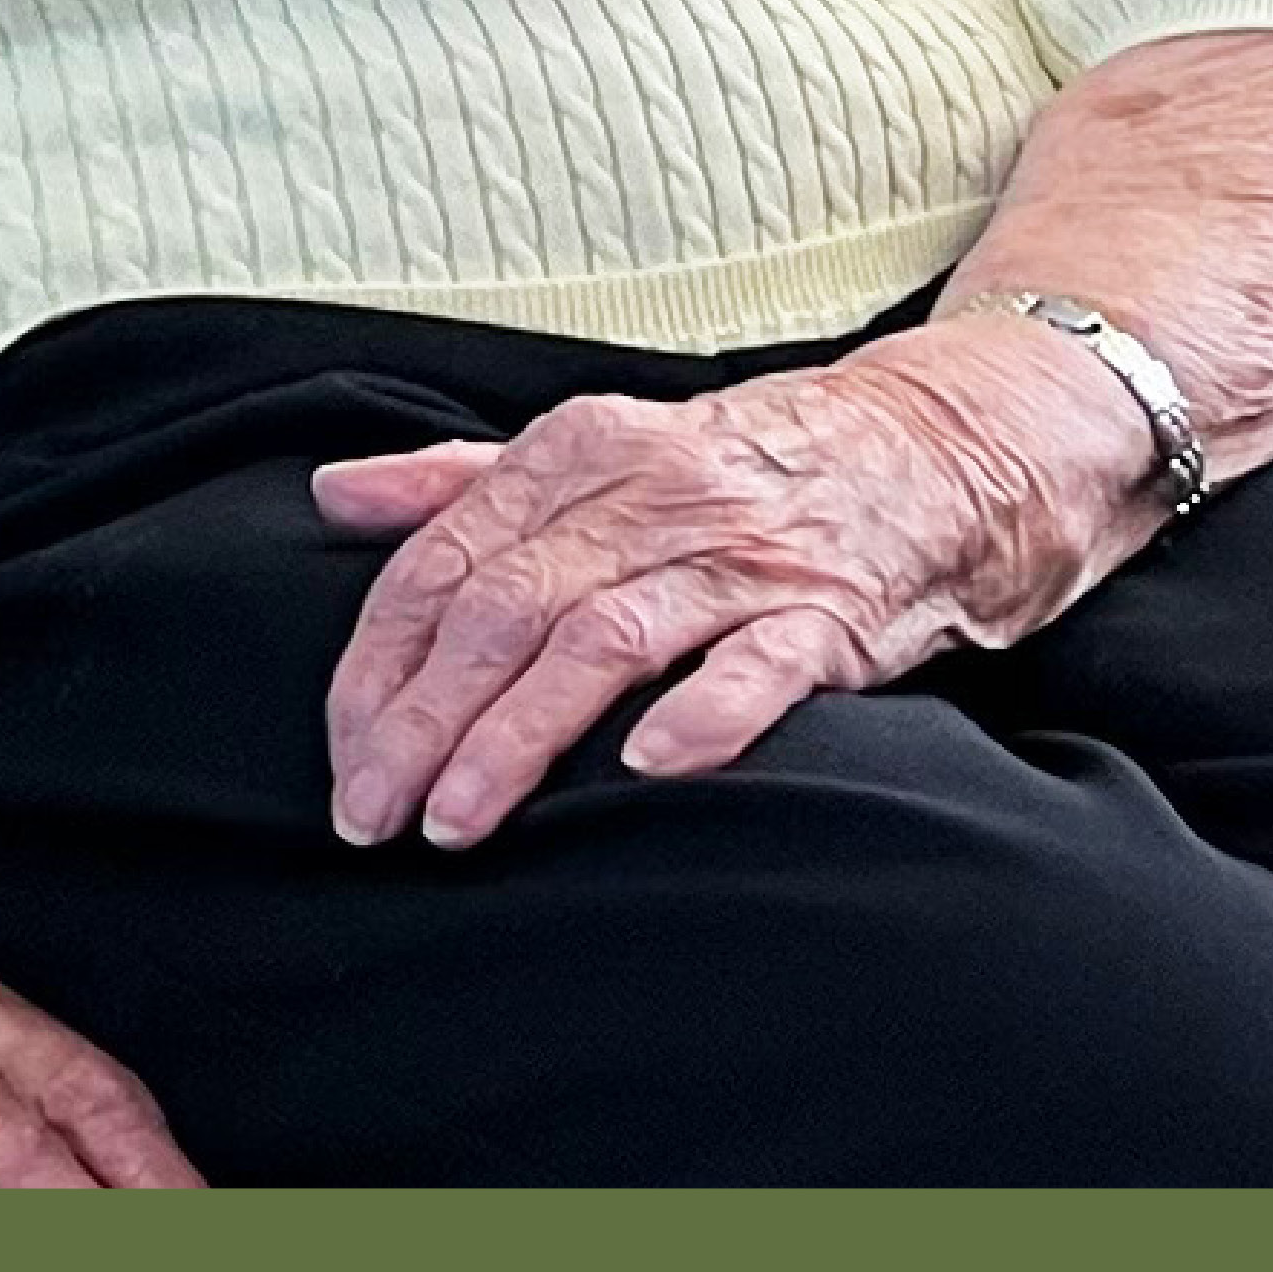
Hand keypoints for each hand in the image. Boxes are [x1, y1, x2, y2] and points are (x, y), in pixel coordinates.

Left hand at [309, 331, 1163, 852]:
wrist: (939, 449)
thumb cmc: (745, 468)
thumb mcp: (598, 453)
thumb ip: (462, 481)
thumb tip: (334, 496)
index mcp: (581, 453)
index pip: (442, 563)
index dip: (379, 664)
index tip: (343, 751)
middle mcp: (652, 496)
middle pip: (505, 608)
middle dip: (424, 720)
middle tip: (372, 813)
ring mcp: (744, 556)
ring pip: (605, 640)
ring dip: (519, 736)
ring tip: (458, 821)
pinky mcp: (832, 612)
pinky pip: (763, 663)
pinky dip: (703, 713)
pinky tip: (646, 768)